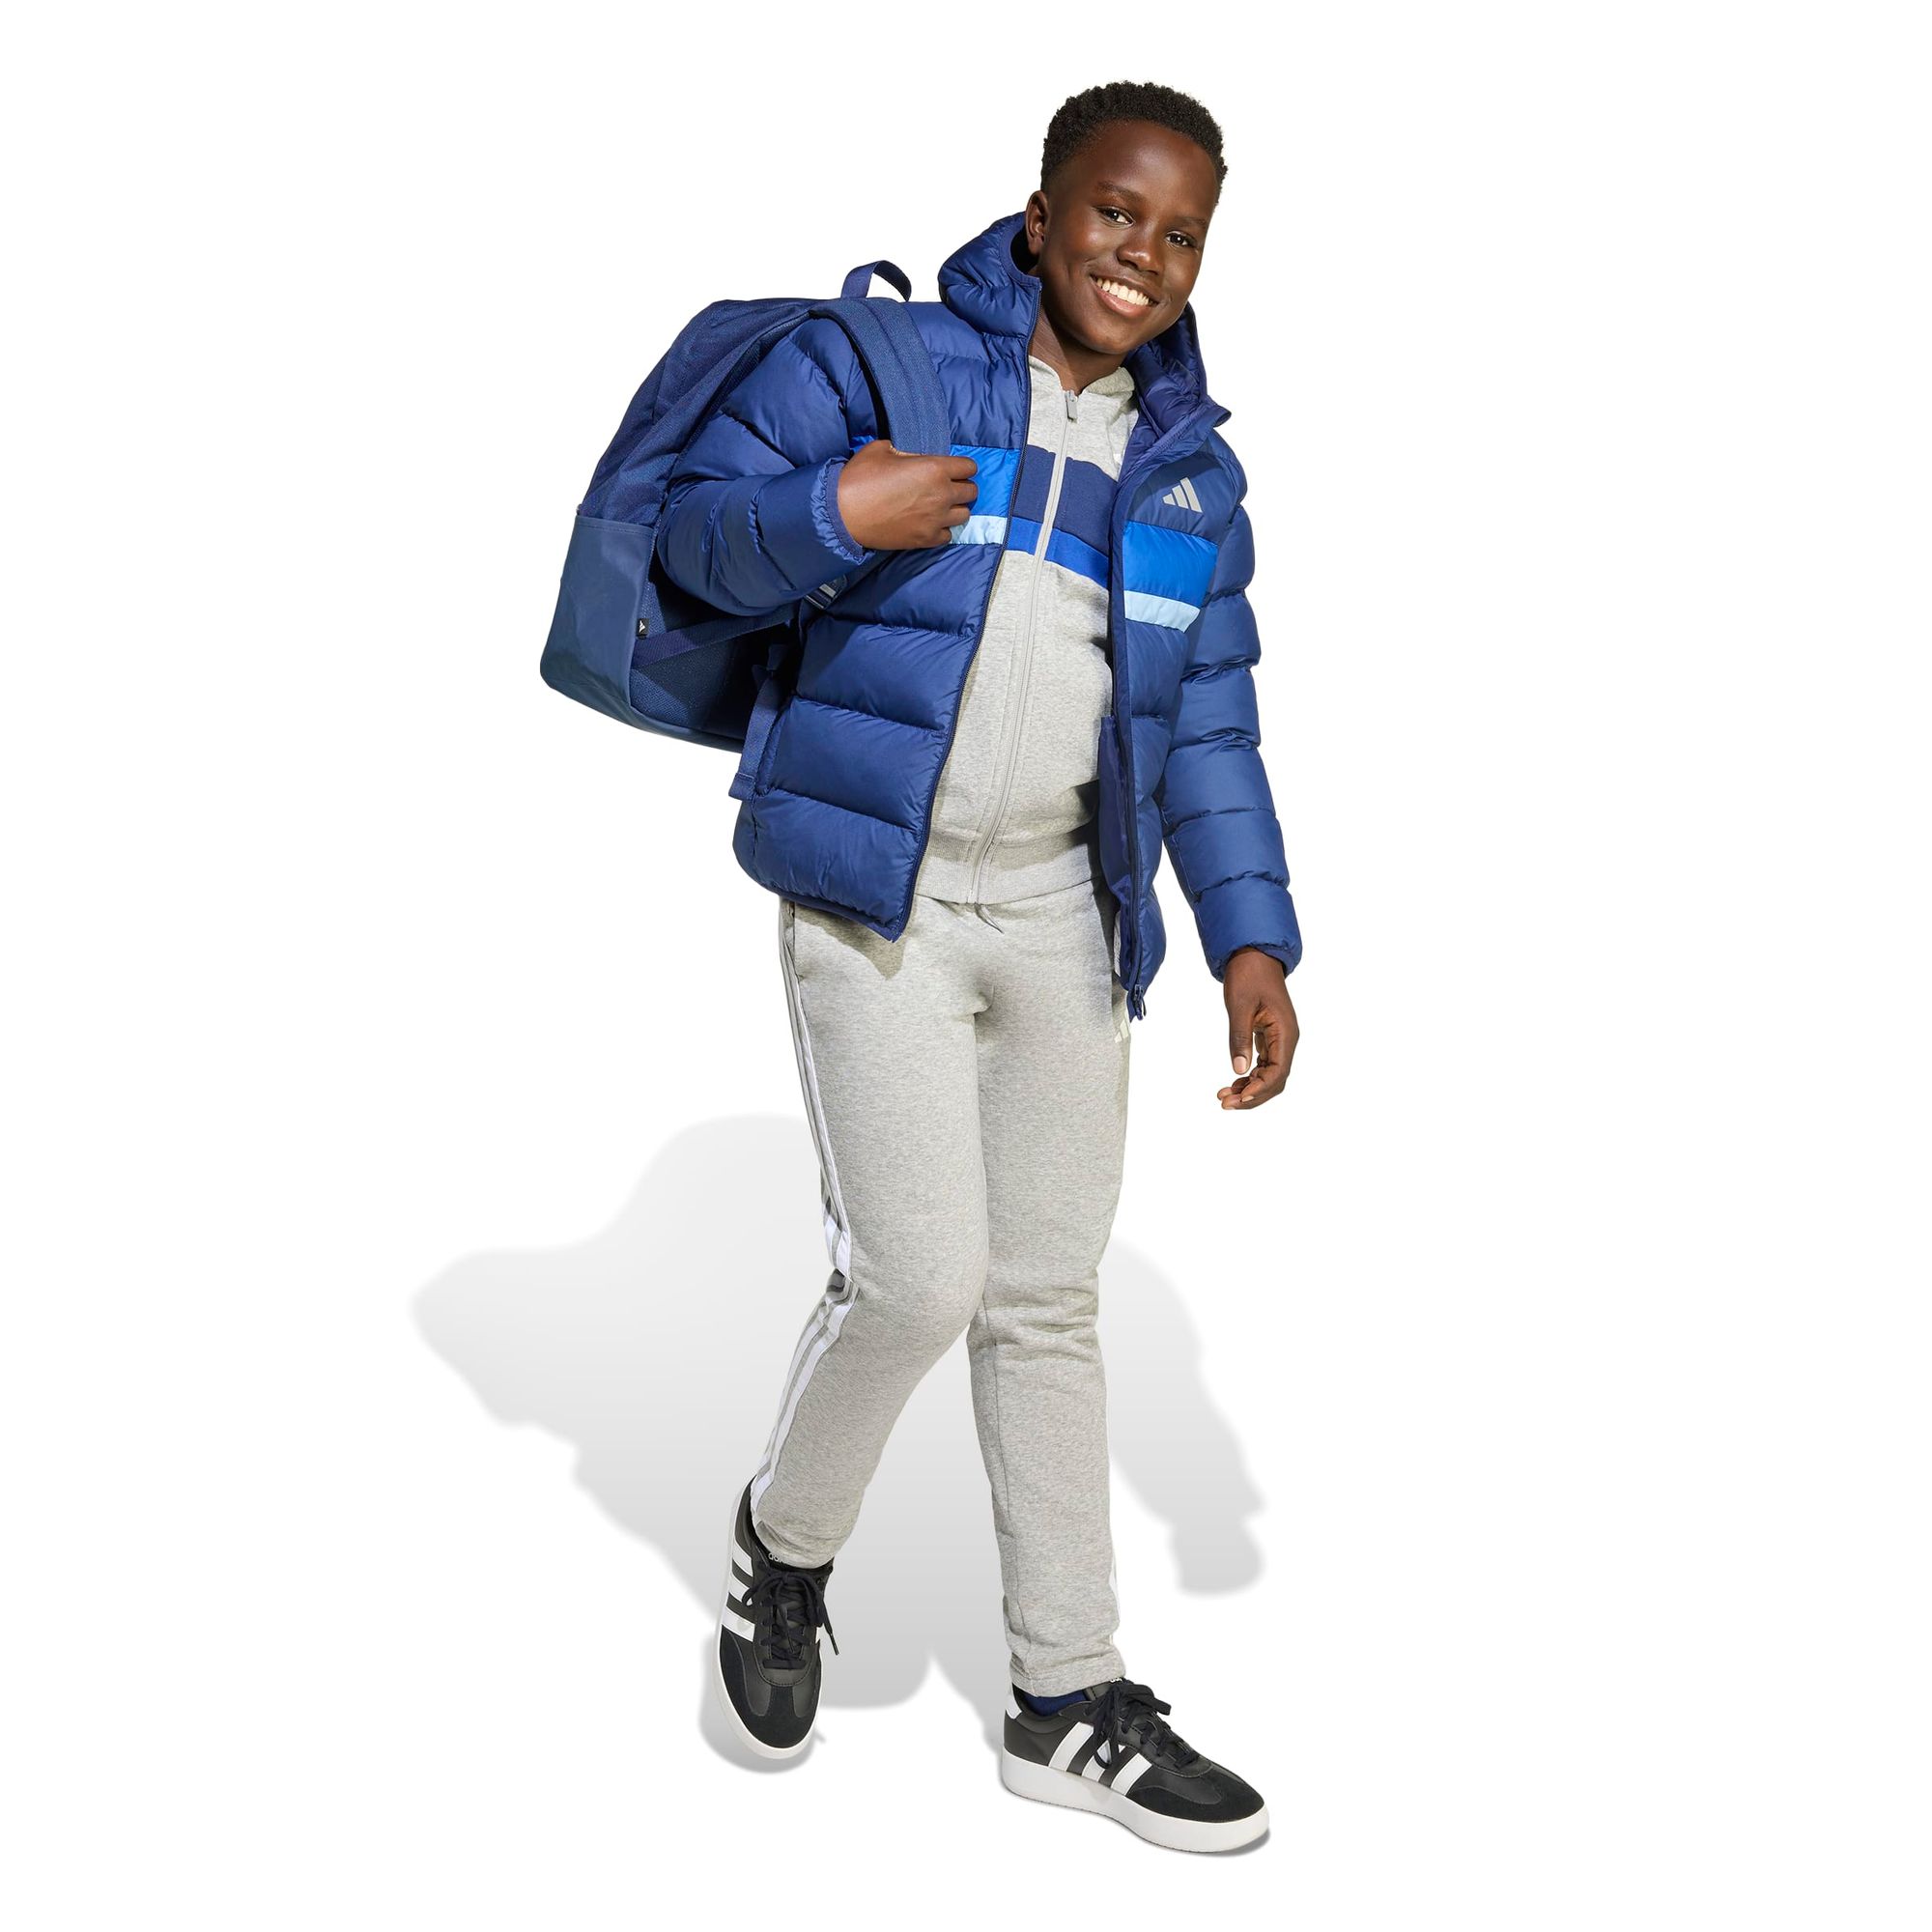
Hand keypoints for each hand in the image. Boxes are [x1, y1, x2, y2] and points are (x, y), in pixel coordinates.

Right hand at [836, 440, 976, 549]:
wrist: (843, 514)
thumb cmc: (860, 477)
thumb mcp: (882, 449)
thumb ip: (907, 451)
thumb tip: (914, 459)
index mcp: (934, 468)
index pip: (969, 467)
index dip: (962, 466)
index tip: (953, 469)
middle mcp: (941, 494)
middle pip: (971, 491)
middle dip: (962, 486)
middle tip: (946, 487)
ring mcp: (936, 520)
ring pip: (964, 515)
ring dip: (955, 508)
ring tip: (940, 506)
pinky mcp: (926, 539)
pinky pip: (948, 535)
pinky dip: (942, 528)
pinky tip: (929, 522)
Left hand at [1217, 949, 1298, 1108]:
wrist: (1253, 955)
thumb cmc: (1248, 976)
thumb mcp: (1240, 1006)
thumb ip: (1240, 1037)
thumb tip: (1238, 1069)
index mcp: (1285, 1032)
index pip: (1278, 1072)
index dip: (1259, 1089)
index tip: (1238, 1098)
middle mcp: (1286, 1039)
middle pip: (1275, 1080)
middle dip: (1252, 1095)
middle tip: (1225, 1103)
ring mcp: (1279, 1039)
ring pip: (1269, 1075)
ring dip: (1249, 1088)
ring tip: (1224, 1096)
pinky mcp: (1269, 1037)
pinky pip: (1263, 1065)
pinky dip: (1249, 1076)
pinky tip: (1233, 1082)